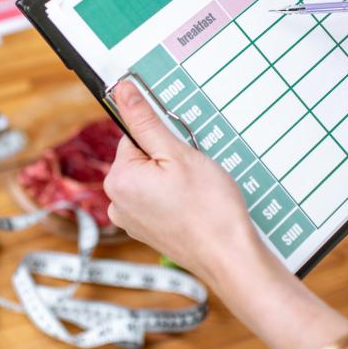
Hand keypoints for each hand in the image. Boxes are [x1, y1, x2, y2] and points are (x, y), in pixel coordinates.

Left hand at [104, 81, 347, 348]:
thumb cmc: (209, 208)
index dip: (165, 139)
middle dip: (170, 159)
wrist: (230, 257)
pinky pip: (159, 200)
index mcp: (119, 180)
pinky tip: (196, 206)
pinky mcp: (149, 232)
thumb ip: (146, 121)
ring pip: (154, 180)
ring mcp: (133, 221)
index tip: (185, 152)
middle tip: (196, 174)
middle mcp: (117, 203)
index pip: (135, 136)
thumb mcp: (179, 153)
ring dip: (175, 179)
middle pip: (144, 158)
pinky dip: (177, 198)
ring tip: (199, 192)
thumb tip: (122, 91)